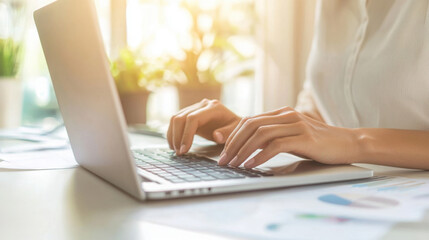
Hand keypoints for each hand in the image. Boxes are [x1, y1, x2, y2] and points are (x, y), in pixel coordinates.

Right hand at [167, 99, 240, 154]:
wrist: (234, 122)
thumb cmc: (236, 128)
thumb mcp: (236, 132)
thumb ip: (227, 133)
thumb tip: (216, 136)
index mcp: (213, 108)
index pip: (193, 118)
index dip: (186, 134)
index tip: (184, 150)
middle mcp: (203, 105)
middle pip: (181, 117)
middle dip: (177, 136)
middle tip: (179, 153)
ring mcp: (195, 108)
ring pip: (175, 118)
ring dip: (172, 135)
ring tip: (176, 151)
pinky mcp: (190, 113)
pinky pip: (176, 121)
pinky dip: (173, 133)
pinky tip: (175, 145)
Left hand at [218, 106, 359, 167]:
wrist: (347, 143)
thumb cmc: (317, 143)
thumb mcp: (291, 136)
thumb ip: (272, 137)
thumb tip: (247, 147)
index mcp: (281, 113)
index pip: (248, 121)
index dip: (232, 136)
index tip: (222, 152)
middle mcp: (286, 115)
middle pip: (250, 125)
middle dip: (233, 144)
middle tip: (224, 161)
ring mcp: (296, 124)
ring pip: (260, 134)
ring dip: (243, 151)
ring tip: (234, 165)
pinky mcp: (305, 137)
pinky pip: (276, 145)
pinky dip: (261, 155)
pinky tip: (252, 165)